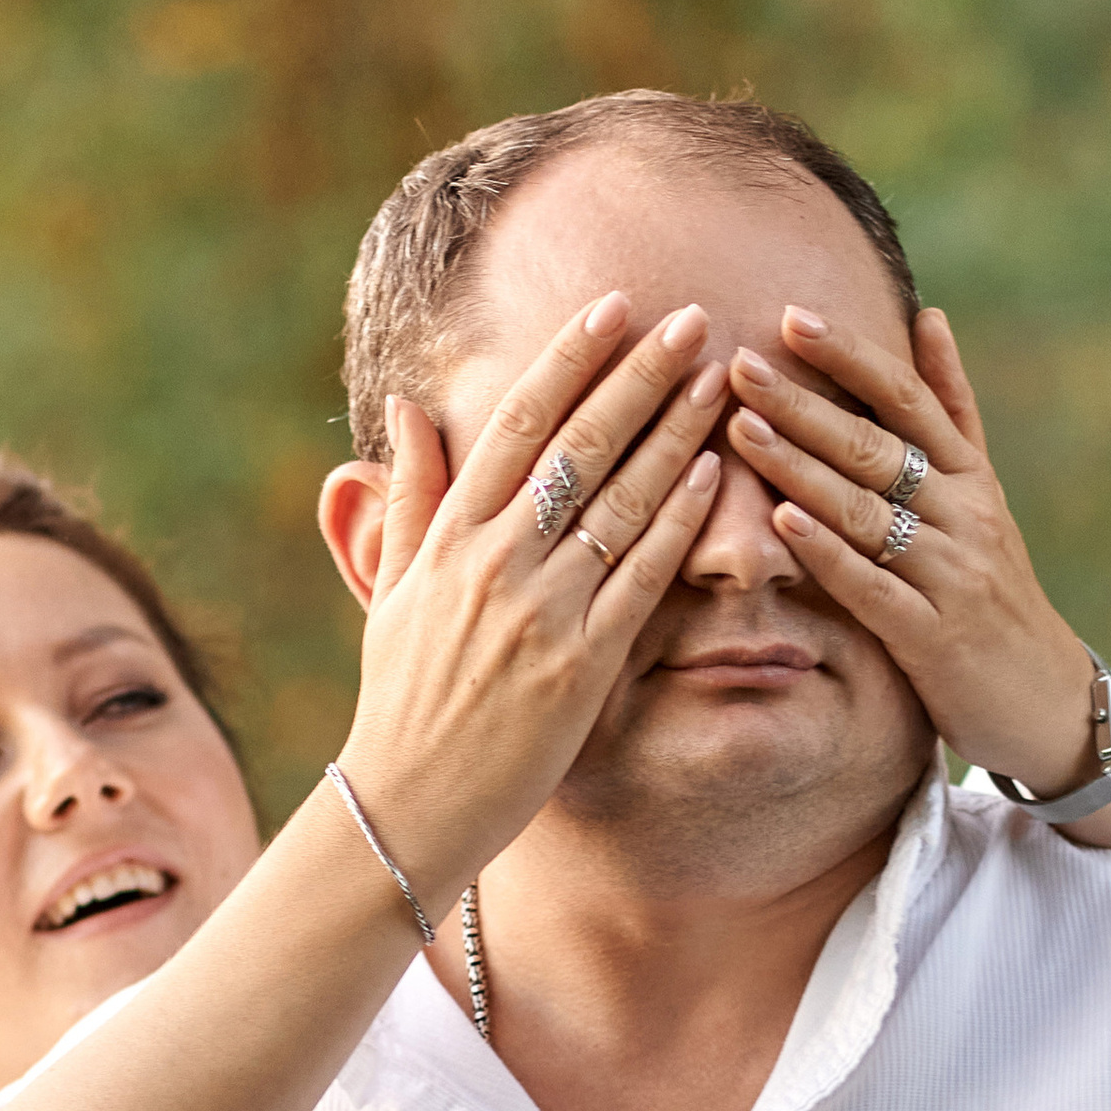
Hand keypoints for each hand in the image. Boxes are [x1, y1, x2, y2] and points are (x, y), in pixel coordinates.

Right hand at [335, 293, 727, 901]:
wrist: (408, 803)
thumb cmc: (400, 700)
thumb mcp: (388, 589)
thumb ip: (408, 497)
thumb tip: (404, 409)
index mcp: (449, 536)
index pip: (519, 422)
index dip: (571, 357)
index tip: (615, 307)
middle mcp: (494, 561)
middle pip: (580, 445)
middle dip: (640, 375)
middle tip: (691, 317)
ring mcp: (540, 612)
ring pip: (620, 501)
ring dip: (675, 433)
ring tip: (721, 380)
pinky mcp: (580, 666)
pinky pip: (640, 580)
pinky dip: (677, 524)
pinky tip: (715, 476)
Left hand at [723, 305, 1103, 792]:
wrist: (1050, 701)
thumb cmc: (996, 593)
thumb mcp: (982, 495)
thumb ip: (952, 412)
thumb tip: (929, 315)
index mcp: (971, 477)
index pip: (909, 400)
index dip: (852, 357)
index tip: (792, 316)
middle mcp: (966, 516)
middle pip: (878, 447)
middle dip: (806, 403)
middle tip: (741, 362)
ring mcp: (952, 576)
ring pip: (870, 510)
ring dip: (802, 467)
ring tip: (742, 428)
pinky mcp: (935, 637)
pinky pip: (873, 587)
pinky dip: (827, 553)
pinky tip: (781, 524)